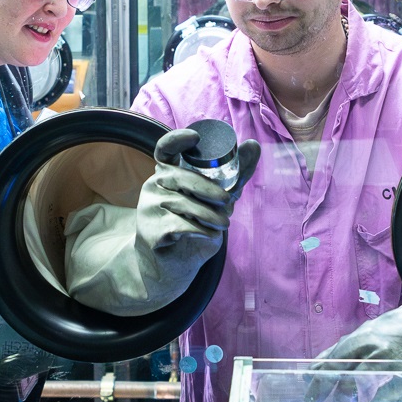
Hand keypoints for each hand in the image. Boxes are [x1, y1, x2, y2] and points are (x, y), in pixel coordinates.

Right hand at [61, 129, 259, 315]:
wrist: (168, 265)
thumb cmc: (192, 225)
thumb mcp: (215, 199)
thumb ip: (235, 174)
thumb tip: (254, 145)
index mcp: (167, 173)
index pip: (165, 148)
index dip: (177, 139)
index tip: (195, 136)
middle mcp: (153, 185)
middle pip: (180, 177)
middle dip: (207, 189)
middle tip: (227, 201)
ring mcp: (147, 208)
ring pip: (183, 203)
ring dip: (209, 215)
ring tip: (223, 224)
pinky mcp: (149, 231)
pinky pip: (179, 226)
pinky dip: (200, 230)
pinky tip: (209, 235)